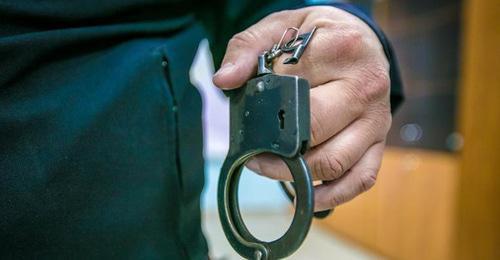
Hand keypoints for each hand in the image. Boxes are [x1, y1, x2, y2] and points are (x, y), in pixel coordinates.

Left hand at [213, 6, 391, 210]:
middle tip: (252, 154)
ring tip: (270, 168)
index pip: (293, 91)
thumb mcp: (282, 26)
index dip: (264, 108)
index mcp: (342, 50)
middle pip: (314, 131)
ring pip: (334, 162)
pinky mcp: (379, 142)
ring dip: (296, 175)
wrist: (363, 41)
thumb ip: (249, 48)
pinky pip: (360, 179)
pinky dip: (331, 194)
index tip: (247, 116)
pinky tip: (306, 195)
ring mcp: (377, 119)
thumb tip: (224, 80)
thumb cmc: (319, 35)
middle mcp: (366, 86)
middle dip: (276, 151)